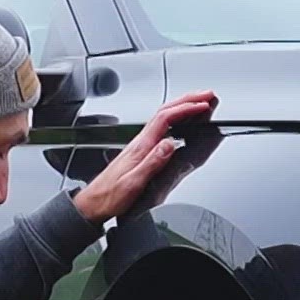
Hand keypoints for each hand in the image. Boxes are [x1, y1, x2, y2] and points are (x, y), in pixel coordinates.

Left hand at [71, 90, 218, 224]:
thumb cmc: (111, 196)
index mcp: (140, 147)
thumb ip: (152, 162)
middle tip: (206, 95)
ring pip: (163, 117)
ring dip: (182, 107)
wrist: (94, 203)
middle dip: (187, 100)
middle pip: (165, 111)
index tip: (202, 105)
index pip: (165, 118)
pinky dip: (175, 120)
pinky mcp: (140, 152)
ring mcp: (140, 145)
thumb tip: (170, 144)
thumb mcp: (133, 183)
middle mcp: (140, 142)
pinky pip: (161, 128)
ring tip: (198, 103)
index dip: (186, 108)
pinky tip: (180, 123)